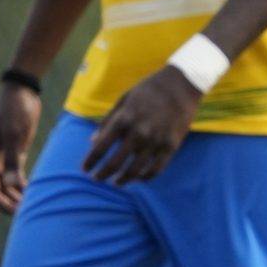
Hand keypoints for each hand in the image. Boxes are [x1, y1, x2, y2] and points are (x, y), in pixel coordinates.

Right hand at [0, 82, 43, 217]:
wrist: (23, 92)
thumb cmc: (16, 110)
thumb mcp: (15, 134)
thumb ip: (12, 160)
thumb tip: (12, 186)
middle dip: (4, 202)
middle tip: (20, 213)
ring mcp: (1, 157)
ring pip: (4, 185)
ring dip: (13, 197)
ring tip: (27, 209)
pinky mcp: (15, 155)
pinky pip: (15, 176)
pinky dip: (21, 187)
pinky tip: (31, 196)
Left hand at [83, 68, 201, 184]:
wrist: (182, 84)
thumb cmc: (148, 90)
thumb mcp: (123, 100)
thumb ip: (108, 121)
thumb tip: (92, 141)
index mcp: (123, 119)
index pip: (100, 148)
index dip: (90, 161)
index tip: (85, 169)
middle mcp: (138, 132)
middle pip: (115, 163)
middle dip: (103, 174)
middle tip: (97, 179)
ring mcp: (156, 140)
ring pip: (135, 170)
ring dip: (123, 179)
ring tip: (117, 182)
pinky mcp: (172, 145)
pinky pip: (156, 169)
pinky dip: (146, 177)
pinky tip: (139, 179)